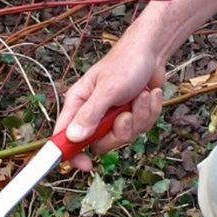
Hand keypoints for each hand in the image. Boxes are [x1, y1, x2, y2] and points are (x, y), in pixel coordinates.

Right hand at [54, 37, 164, 170]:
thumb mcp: (108, 89)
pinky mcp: (132, 116)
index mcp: (78, 103)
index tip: (84, 165)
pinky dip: (149, 112)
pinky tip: (149, 95)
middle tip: (125, 114)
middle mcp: (93, 112)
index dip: (70, 153)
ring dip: (138, 117)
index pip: (64, 135)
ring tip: (140, 96)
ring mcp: (114, 116)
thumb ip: (90, 114)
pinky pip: (141, 127)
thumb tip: (73, 137)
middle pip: (99, 143)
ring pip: (124, 136)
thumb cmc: (126, 63)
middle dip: (119, 132)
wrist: (152, 52)